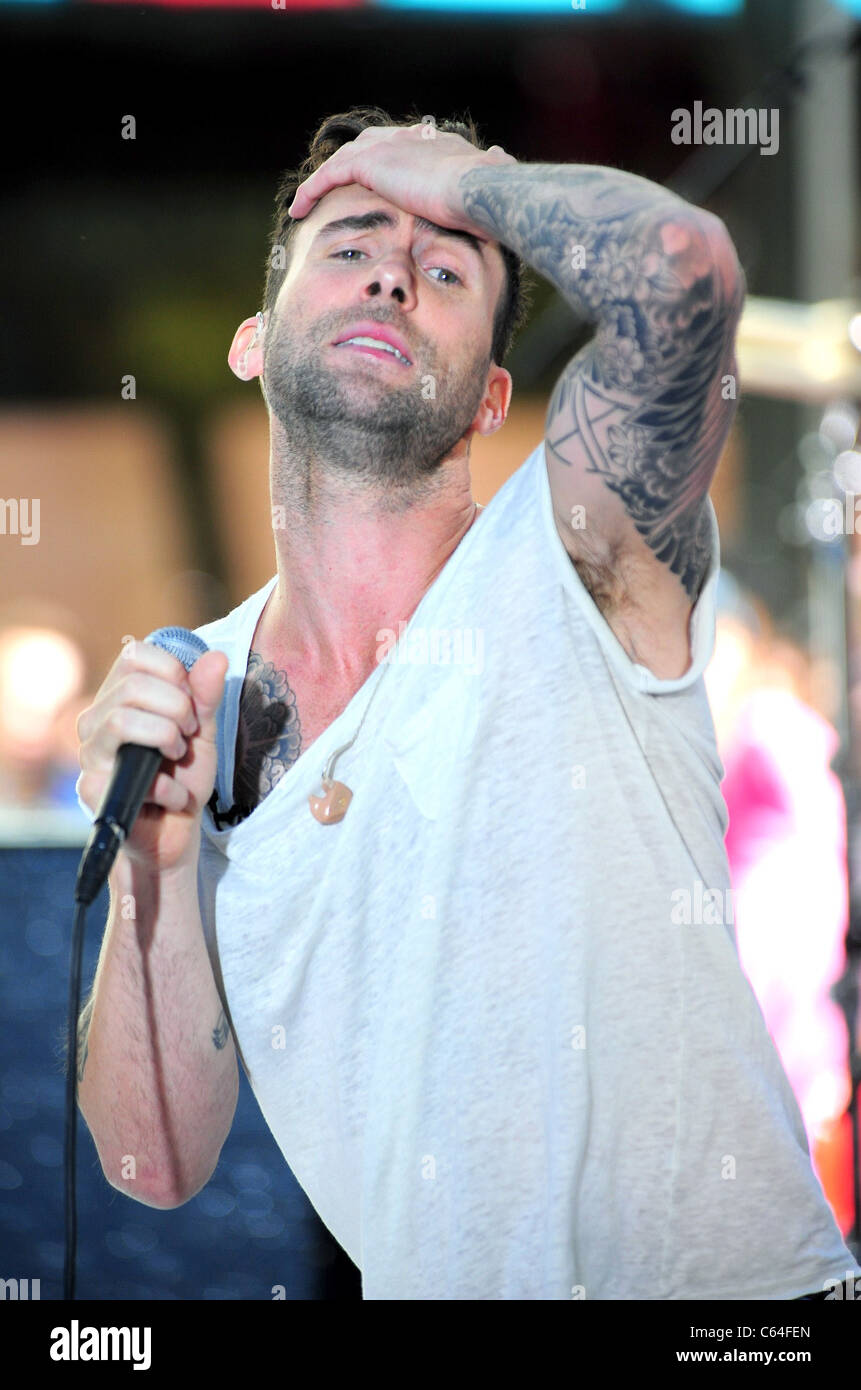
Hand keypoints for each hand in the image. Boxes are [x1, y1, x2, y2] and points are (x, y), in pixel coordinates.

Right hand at [76, 641, 228, 876]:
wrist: (175, 832)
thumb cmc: (183, 776)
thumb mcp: (203, 731)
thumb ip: (206, 696)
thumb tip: (215, 656)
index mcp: (120, 697)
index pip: (134, 655)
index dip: (173, 672)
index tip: (191, 702)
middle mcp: (96, 720)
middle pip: (131, 687)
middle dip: (176, 708)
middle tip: (188, 736)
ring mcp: (90, 754)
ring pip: (121, 720)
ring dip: (166, 738)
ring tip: (179, 757)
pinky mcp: (90, 789)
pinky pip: (133, 774)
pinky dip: (169, 788)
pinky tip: (173, 797)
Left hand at [287, 122, 515, 236]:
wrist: (477, 190)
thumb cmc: (489, 199)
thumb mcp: (491, 182)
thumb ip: (490, 171)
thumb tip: (500, 157)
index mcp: (437, 146)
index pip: (405, 147)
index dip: (387, 162)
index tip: (378, 181)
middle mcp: (410, 140)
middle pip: (370, 146)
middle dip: (351, 165)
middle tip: (335, 187)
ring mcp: (389, 148)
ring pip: (345, 161)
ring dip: (325, 181)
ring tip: (308, 202)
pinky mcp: (371, 163)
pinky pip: (330, 175)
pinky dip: (313, 190)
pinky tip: (300, 209)